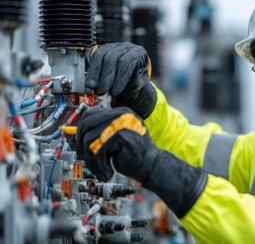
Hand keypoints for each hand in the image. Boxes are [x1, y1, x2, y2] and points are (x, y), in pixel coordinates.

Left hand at [76, 107, 207, 217]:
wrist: (152, 166)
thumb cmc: (133, 155)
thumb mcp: (113, 140)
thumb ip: (98, 133)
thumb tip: (71, 134)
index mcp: (120, 112)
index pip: (90, 114)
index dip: (80, 131)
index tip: (82, 147)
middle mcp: (121, 114)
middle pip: (86, 125)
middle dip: (81, 145)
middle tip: (87, 160)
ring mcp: (123, 123)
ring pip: (90, 139)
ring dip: (91, 160)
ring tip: (99, 170)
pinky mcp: (123, 135)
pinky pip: (98, 150)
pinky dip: (99, 165)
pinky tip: (107, 172)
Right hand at [85, 43, 156, 118]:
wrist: (130, 77)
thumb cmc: (135, 80)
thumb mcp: (140, 83)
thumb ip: (137, 83)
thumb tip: (132, 82)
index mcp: (139, 53)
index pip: (127, 63)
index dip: (120, 78)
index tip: (115, 92)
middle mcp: (126, 47)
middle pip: (111, 58)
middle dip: (105, 77)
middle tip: (101, 91)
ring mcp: (113, 46)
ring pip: (100, 55)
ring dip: (94, 73)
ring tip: (92, 87)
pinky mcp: (102, 48)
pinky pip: (92, 54)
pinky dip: (90, 66)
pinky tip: (89, 77)